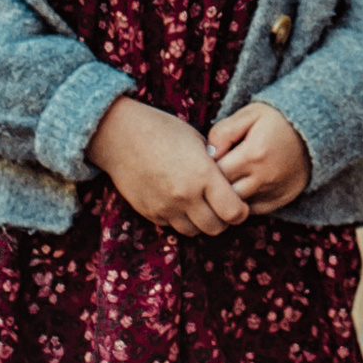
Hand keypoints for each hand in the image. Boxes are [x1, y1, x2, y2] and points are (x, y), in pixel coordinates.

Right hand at [90, 95, 248, 236]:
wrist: (121, 136)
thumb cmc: (164, 131)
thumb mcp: (199, 141)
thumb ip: (216, 167)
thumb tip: (231, 183)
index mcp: (203, 175)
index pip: (234, 212)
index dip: (241, 211)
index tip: (240, 204)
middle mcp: (185, 196)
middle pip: (216, 228)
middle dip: (223, 221)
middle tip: (222, 208)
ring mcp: (166, 207)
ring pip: (194, 232)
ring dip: (201, 223)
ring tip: (201, 206)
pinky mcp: (150, 213)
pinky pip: (173, 226)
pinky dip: (180, 219)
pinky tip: (180, 202)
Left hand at [209, 101, 310, 214]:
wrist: (314, 131)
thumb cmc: (277, 119)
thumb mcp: (250, 114)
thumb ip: (224, 131)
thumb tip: (209, 153)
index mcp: (252, 154)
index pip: (215, 174)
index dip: (205, 170)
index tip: (206, 162)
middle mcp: (263, 177)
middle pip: (224, 195)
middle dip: (214, 187)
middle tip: (213, 174)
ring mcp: (273, 191)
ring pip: (237, 206)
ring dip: (228, 197)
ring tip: (227, 181)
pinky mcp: (281, 200)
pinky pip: (253, 211)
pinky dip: (244, 203)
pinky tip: (243, 187)